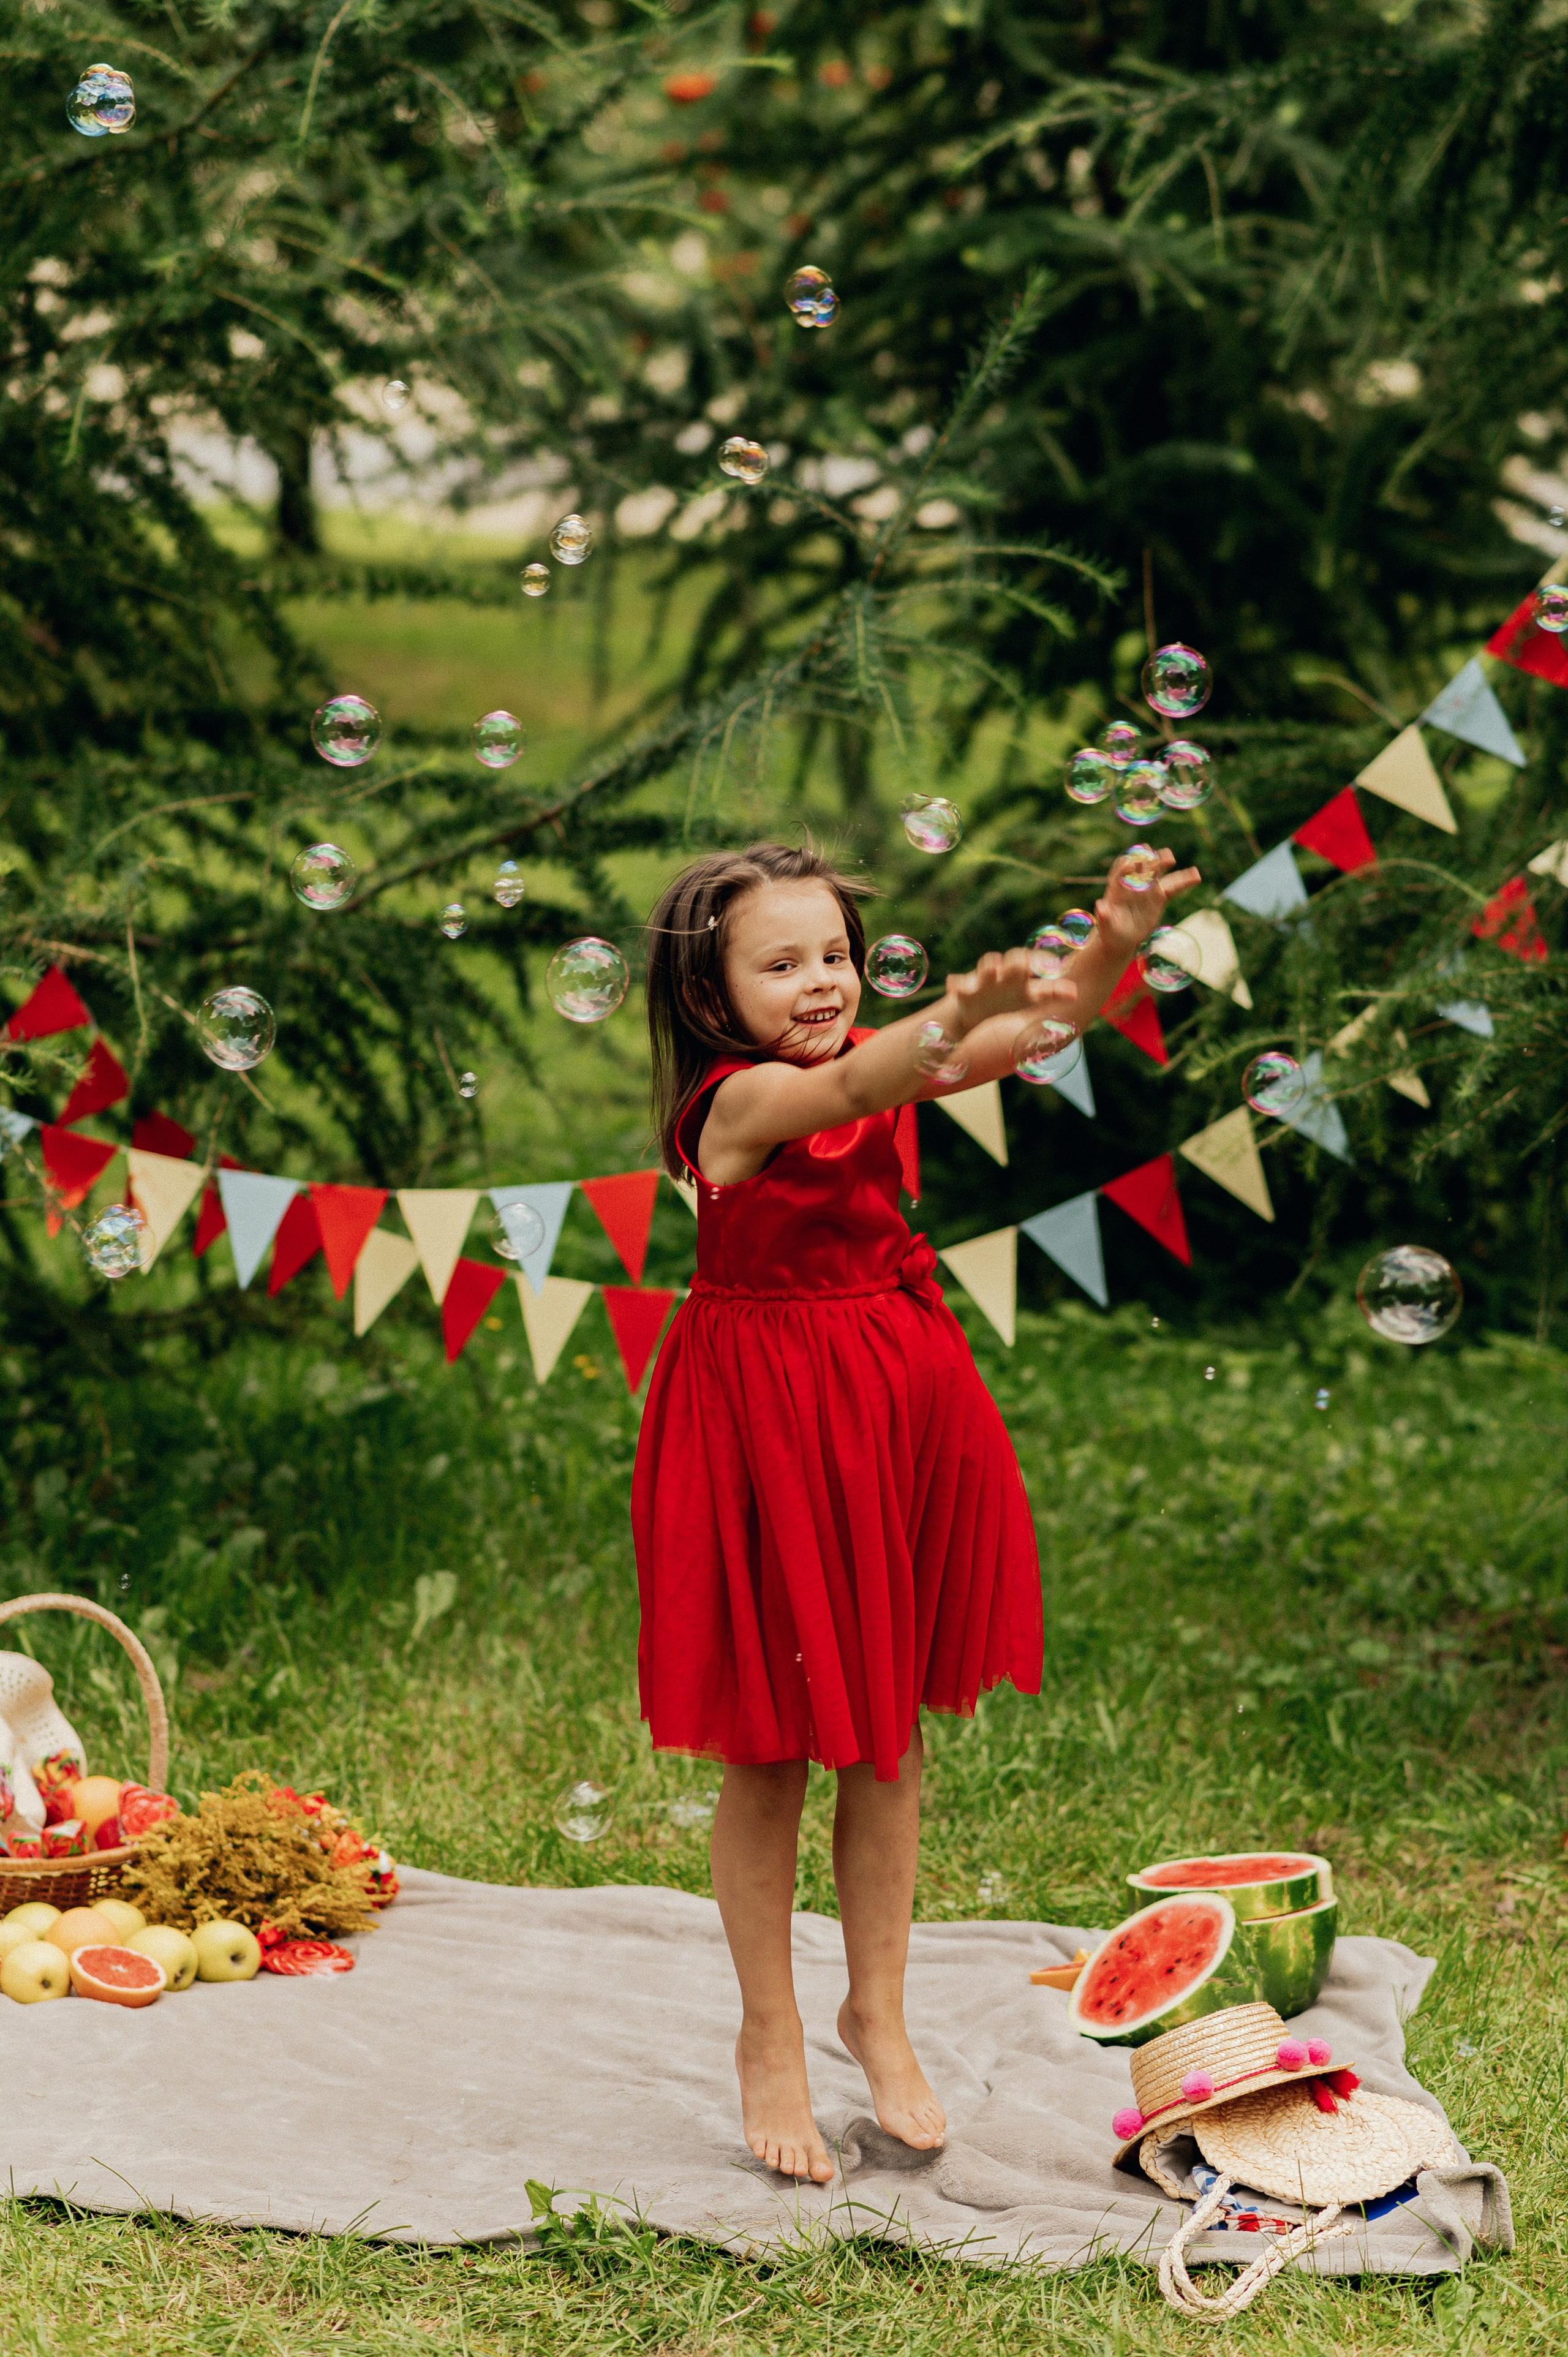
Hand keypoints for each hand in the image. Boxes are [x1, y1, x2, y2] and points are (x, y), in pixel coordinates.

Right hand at [943, 947, 1077, 1040]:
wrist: (976, 1016)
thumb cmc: (1009, 1005)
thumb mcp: (1029, 1001)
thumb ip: (1051, 994)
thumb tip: (1076, 993)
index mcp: (1025, 981)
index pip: (1037, 966)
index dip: (1045, 963)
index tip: (1055, 966)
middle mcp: (1007, 977)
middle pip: (1014, 962)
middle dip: (1020, 962)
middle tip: (1027, 964)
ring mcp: (986, 981)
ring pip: (988, 967)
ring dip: (990, 966)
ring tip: (992, 968)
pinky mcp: (966, 990)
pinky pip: (960, 985)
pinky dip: (958, 984)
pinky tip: (954, 985)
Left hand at [1093, 847, 1201, 954]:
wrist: (1121, 938)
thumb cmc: (1110, 932)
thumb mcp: (1105, 927)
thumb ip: (1104, 916)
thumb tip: (1100, 907)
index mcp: (1117, 889)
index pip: (1120, 873)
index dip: (1125, 867)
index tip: (1130, 864)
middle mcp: (1133, 885)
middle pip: (1140, 868)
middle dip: (1145, 861)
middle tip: (1151, 856)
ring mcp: (1148, 889)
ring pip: (1158, 874)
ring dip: (1163, 864)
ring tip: (1170, 857)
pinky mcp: (1160, 897)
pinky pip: (1173, 888)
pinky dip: (1184, 881)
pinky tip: (1197, 876)